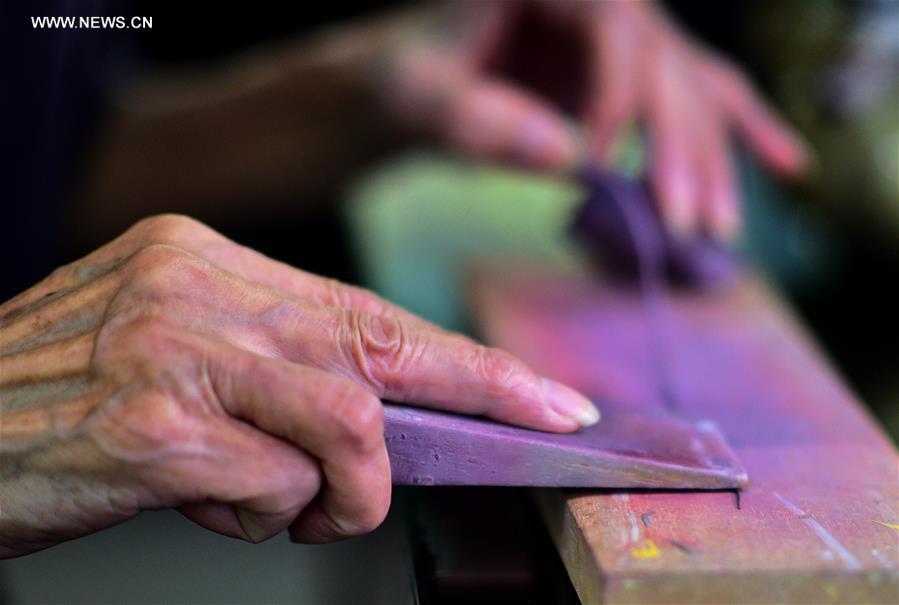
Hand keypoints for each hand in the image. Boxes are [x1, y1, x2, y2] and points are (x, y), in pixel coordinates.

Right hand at [0, 215, 597, 556]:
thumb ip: (273, 364)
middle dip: (483, 395)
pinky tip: (208, 502)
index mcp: (207, 260)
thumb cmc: (69, 402)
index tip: (543, 393)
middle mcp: (197, 287)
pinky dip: (260, 514)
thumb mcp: (175, 350)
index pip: (370, 309)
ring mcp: (175, 350)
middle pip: (385, 347)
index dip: (470, 358)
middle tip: (545, 421)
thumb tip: (381, 409)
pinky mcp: (154, 424)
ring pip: (349, 423)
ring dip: (341, 490)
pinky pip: (273, 483)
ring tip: (294, 507)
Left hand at [380, 0, 808, 238]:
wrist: (407, 84)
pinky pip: (696, 97)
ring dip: (712, 157)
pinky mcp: (628, 79)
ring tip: (721, 224)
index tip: (600, 164)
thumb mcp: (420, 98)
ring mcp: (620, 40)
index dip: (619, 96)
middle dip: (680, 145)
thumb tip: (568, 157)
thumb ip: (479, 120)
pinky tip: (786, 163)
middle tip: (688, 223)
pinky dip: (739, 131)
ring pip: (689, 87)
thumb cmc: (406, 80)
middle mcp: (599, 3)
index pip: (614, 25)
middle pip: (665, 63)